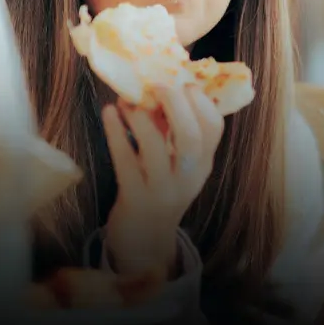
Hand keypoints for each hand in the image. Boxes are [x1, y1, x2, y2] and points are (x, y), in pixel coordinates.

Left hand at [102, 83, 223, 276]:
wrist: (145, 241)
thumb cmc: (158, 191)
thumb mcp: (174, 165)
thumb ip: (169, 131)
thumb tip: (153, 90)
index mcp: (202, 165)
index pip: (214, 129)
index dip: (201, 102)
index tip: (184, 83)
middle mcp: (188, 178)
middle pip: (190, 137)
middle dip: (176, 105)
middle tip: (157, 86)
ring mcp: (162, 189)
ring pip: (156, 149)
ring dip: (140, 118)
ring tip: (127, 101)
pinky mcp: (135, 198)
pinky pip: (125, 161)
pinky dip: (116, 133)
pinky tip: (109, 114)